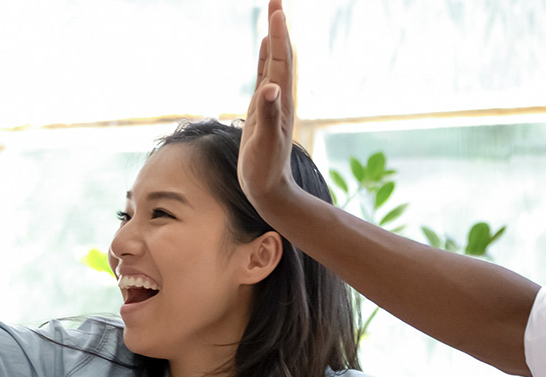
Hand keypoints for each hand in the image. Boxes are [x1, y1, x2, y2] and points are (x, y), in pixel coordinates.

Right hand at [237, 0, 297, 203]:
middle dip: (279, 27)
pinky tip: (266, 47)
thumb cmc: (265, 169)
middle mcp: (280, 96)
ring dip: (275, 38)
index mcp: (281, 100)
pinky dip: (267, 57)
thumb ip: (267, 115)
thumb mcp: (265, 143)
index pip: (282, 60)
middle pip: (282, 54)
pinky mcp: (263, 108)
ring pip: (275, 62)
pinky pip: (266, 75)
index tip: (277, 9)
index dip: (280, 34)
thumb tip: (270, 88)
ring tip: (274, 15)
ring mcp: (272, 102)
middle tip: (276, 0)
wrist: (269, 189)